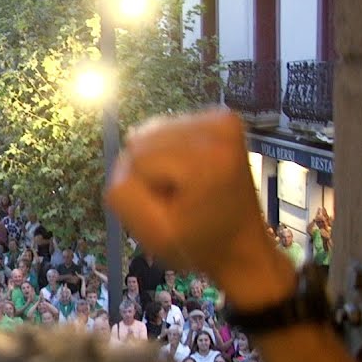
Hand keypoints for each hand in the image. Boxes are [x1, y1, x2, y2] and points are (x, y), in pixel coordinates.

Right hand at [105, 110, 291, 308]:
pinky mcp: (220, 117)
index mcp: (206, 160)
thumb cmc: (197, 244)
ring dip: (157, 161)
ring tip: (184, 186)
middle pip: (143, 140)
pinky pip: (167, 127)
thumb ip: (122, 195)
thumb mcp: (153, 235)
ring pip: (151, 133)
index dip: (144, 189)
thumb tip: (122, 162)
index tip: (170, 209)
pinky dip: (170, 151)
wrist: (240, 242)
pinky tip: (190, 172)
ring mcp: (223, 118)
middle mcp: (218, 127)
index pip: (137, 160)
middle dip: (149, 172)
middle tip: (176, 198)